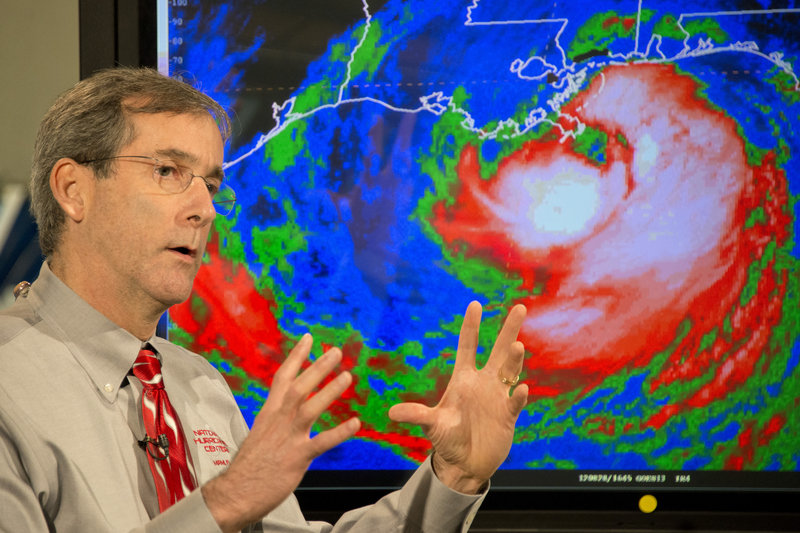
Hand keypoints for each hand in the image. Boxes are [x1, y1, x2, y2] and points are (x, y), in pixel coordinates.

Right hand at [202, 334, 360, 531]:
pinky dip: (339, 432)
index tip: (309, 338)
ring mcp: (288, 438)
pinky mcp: (297, 457)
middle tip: (336, 351)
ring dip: (329, 391)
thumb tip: (289, 410)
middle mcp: (278, 420)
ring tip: (347, 377)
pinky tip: (354, 424)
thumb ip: (278, 419)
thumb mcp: (261, 432)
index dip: (296, 356)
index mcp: (269, 412)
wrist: (236, 491)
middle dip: (317, 367)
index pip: (283, 377)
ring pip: (310, 408)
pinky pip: (321, 442)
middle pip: (299, 386)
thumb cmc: (250, 465)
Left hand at [388, 301, 527, 493]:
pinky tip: (521, 389)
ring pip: (510, 371)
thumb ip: (417, 416)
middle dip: (508, 329)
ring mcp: (497, 397)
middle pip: (498, 351)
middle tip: (520, 308)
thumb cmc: (448, 439)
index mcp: (464, 379)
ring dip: (514, 359)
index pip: (468, 346)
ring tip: (517, 345)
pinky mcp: (507, 415)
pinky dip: (518, 396)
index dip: (471, 326)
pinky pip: (515, 402)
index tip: (475, 304)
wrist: (466, 463)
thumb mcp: (432, 425)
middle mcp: (483, 383)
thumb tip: (391, 413)